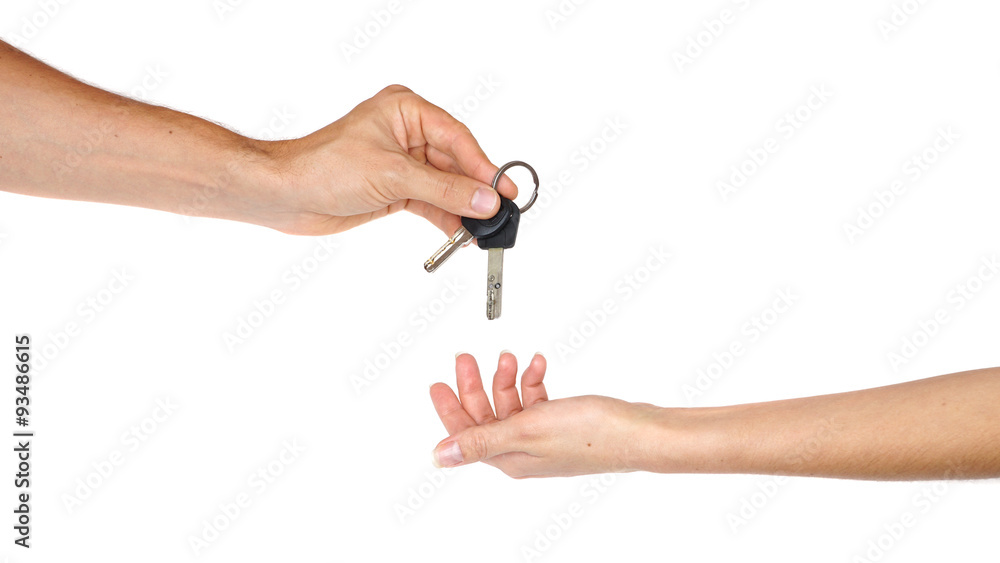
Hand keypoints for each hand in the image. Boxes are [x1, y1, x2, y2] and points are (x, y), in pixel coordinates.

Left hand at [258, 85, 516, 234]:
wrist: (286, 195)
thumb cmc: (324, 167)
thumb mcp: (393, 176)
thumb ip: (444, 188)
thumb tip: (485, 199)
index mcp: (407, 110)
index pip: (457, 138)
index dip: (483, 167)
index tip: (505, 191)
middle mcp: (408, 133)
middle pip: (455, 163)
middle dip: (475, 190)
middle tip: (500, 214)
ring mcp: (402, 162)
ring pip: (445, 185)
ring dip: (461, 207)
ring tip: (483, 230)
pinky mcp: (395, 188)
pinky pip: (431, 201)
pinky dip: (445, 216)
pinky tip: (460, 232)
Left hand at [430, 352, 655, 477]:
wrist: (638, 430)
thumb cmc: (591, 434)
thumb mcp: (527, 430)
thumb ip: (480, 440)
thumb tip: (440, 456)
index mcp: (509, 458)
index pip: (466, 434)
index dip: (450, 408)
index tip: (438, 383)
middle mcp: (523, 451)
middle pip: (486, 415)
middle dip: (476, 384)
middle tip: (467, 358)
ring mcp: (542, 437)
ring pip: (510, 404)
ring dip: (508, 378)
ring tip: (511, 358)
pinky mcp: (560, 423)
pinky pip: (535, 399)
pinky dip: (533, 380)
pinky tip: (537, 365)